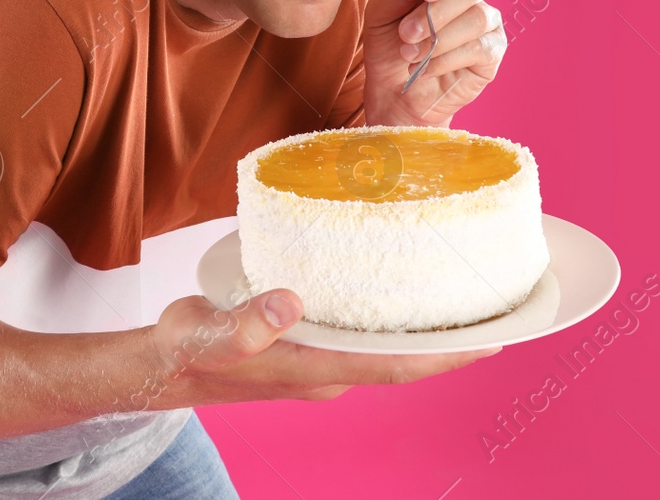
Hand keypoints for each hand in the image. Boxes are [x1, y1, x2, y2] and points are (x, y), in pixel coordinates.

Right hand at [145, 289, 498, 408]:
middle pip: (404, 361)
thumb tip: (287, 303)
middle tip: (499, 312)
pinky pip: (361, 334)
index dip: (447, 356)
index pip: (396, 367)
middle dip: (451, 343)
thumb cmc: (186, 351)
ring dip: (424, 331)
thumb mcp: (210, 332)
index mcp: (313, 370)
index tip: (493, 339)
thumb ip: (248, 322)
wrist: (160, 365)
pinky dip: (388, 317)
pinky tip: (395, 289)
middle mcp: (326, 370)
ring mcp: (317, 361)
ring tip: (461, 297)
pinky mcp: (304, 343)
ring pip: (385, 348)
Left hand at [361, 0, 505, 127]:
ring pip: (477, 18)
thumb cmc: (387, 47)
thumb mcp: (381, 13)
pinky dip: (447, 59)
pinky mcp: (491, 53)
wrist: (392, 92)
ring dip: (438, 39)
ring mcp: (484, 24)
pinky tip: (426, 69)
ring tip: (410, 56)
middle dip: (434, 13)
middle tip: (405, 35)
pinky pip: (480, 48)